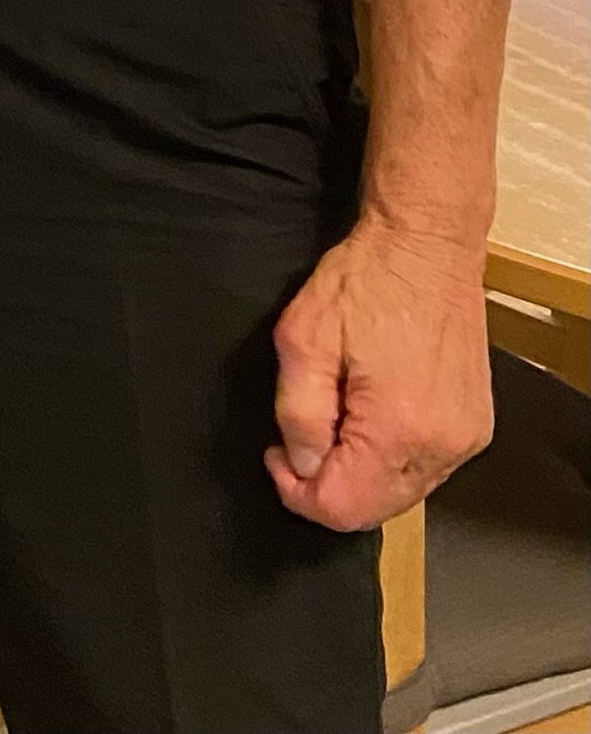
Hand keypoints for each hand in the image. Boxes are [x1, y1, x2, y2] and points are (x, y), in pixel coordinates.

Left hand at [265, 215, 492, 529]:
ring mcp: (467, 437)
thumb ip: (298, 414)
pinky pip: (427, 468)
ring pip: (402, 492)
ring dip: (360, 471)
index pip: (344, 507)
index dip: (298, 493)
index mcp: (399, 429)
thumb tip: (301, 464)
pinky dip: (391, 457)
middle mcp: (444, 445)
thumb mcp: (302, 338)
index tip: (277, 457)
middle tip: (297, 438)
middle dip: (328, 484)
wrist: (426, 244)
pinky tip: (369, 416)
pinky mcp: (476, 425)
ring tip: (334, 415)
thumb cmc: (366, 280)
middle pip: (376, 508)